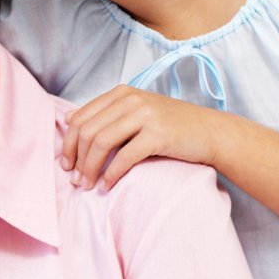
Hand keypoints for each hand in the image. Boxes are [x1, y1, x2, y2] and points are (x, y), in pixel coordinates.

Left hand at [62, 85, 219, 188]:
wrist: (211, 132)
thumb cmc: (171, 125)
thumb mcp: (136, 111)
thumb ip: (105, 113)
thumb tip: (68, 118)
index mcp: (121, 93)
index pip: (81, 118)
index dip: (68, 144)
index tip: (66, 165)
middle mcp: (131, 100)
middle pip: (88, 131)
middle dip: (76, 159)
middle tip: (75, 180)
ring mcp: (145, 115)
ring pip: (102, 143)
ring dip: (90, 168)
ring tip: (87, 185)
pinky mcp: (158, 134)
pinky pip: (124, 157)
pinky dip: (111, 174)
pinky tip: (107, 185)